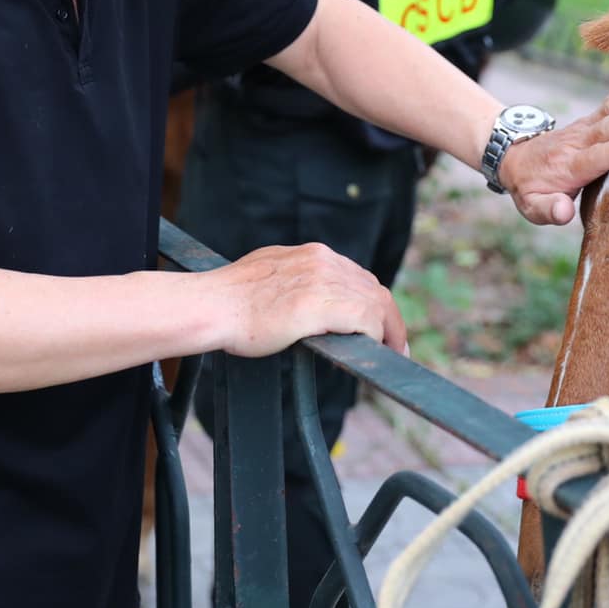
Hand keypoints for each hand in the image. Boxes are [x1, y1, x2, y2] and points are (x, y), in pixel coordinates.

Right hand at [209, 243, 407, 356]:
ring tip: (392, 353)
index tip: (379, 323)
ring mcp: (322, 280)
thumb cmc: (231, 300)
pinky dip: (377, 336)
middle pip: (372, 288)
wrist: (212, 306)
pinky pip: (365, 319)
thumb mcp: (271, 274)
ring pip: (375, 303)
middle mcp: (322, 261)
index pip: (357, 276)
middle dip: (388, 318)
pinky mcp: (320, 304)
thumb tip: (307, 300)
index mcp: (312, 254)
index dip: (373, 302)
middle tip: (395, 344)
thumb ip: (296, 280)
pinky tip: (375, 351)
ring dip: (388, 330)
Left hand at [497, 66, 608, 224]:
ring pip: (607, 111)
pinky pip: (607, 103)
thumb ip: (548, 209)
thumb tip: (563, 212)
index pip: (593, 158)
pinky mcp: (588, 121)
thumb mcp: (532, 207)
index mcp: (568, 168)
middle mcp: (577, 144)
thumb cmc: (529, 189)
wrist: (513, 160)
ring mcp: (582, 130)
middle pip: (604, 129)